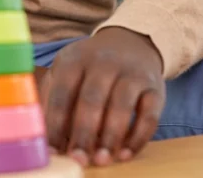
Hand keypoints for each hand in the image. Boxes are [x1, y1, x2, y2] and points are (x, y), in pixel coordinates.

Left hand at [41, 27, 164, 167]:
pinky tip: (125, 154)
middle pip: (92, 99)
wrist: (131, 43)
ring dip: (110, 136)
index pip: (62, 93)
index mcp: (75, 60)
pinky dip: (138, 137)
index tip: (52, 150)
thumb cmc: (90, 68)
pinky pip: (149, 115)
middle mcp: (104, 63)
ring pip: (121, 106)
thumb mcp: (68, 71)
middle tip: (78, 159)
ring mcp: (131, 73)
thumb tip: (47, 139)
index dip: (56, 123)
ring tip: (101, 159)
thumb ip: (55, 100)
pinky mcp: (154, 88)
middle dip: (83, 133)